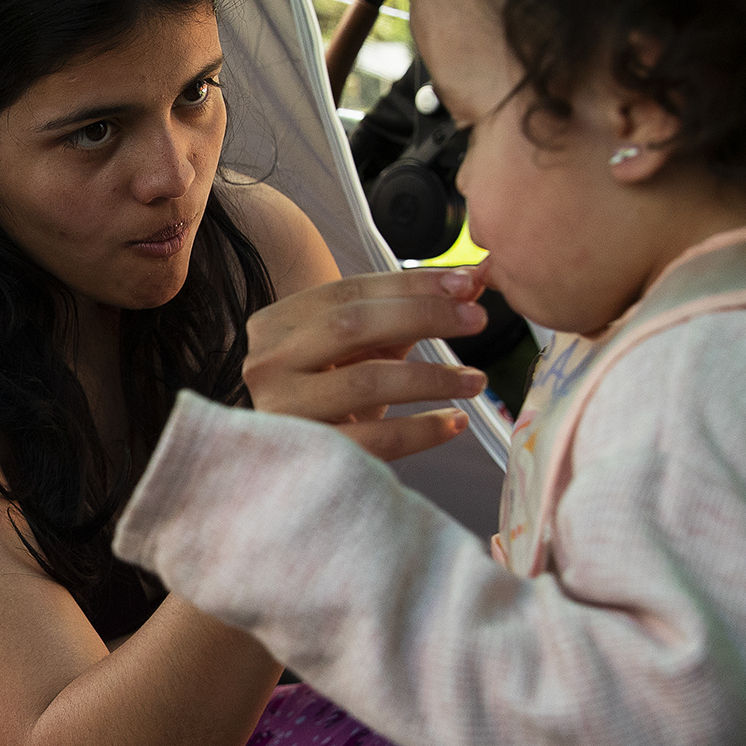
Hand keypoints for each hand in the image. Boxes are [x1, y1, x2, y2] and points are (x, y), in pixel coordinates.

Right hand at [243, 267, 491, 458]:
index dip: (411, 284)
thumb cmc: (330, 394)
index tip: (467, 284)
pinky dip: (420, 430)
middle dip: (423, 316)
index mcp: (277, 324)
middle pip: (352, 325)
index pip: (349, 291)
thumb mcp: (355, 350)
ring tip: (475, 380)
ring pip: (365, 381)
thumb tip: (473, 281)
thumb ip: (403, 314)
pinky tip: (453, 422)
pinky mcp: (307, 456)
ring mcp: (283, 410)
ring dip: (431, 377)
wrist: (288, 465)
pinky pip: (374, 439)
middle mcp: (269, 363)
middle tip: (477, 320)